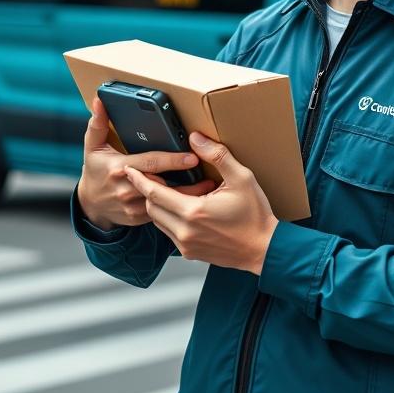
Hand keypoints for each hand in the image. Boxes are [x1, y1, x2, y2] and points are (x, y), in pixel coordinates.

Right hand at [77, 96, 216, 230]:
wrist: (90, 205)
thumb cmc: (95, 172)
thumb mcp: (92, 147)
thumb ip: (98, 123)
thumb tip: (99, 100)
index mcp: (119, 168)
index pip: (151, 162)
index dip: (172, 160)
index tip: (192, 157)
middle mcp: (127, 188)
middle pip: (163, 183)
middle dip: (187, 180)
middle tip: (211, 174)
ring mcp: (133, 206)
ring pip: (166, 201)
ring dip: (187, 195)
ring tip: (210, 187)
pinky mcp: (139, 218)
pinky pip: (162, 212)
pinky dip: (178, 206)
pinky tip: (196, 200)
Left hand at [124, 132, 278, 274]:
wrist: (263, 249)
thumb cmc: (255, 215)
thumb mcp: (241, 178)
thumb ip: (216, 156)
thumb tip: (196, 139)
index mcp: (193, 211)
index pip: (155, 193)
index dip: (140, 179)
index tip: (130, 169)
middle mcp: (184, 231)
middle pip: (151, 207)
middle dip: (148, 190)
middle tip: (152, 175)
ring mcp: (185, 244)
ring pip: (157, 221)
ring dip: (158, 205)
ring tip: (168, 190)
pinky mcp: (189, 253)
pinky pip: (168, 233)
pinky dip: (168, 219)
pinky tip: (182, 208)